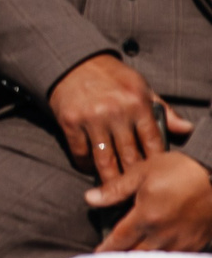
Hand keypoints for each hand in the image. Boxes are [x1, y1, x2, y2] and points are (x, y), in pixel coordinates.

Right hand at [50, 54, 186, 187]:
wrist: (73, 62)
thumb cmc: (111, 77)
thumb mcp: (141, 88)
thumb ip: (164, 110)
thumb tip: (187, 130)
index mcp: (137, 104)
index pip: (153, 142)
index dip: (156, 164)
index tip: (157, 178)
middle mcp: (115, 112)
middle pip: (129, 156)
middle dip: (134, 177)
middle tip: (137, 195)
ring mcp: (92, 118)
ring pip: (104, 159)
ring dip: (110, 178)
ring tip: (115, 191)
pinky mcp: (70, 122)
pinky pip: (80, 151)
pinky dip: (85, 164)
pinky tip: (90, 169)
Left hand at [91, 151, 211, 251]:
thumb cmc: (183, 169)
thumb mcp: (144, 171)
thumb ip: (116, 188)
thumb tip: (90, 198)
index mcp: (146, 217)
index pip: (119, 239)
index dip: (106, 249)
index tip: (96, 254)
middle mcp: (163, 234)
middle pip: (135, 255)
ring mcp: (182, 241)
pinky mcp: (198, 243)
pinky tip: (157, 254)